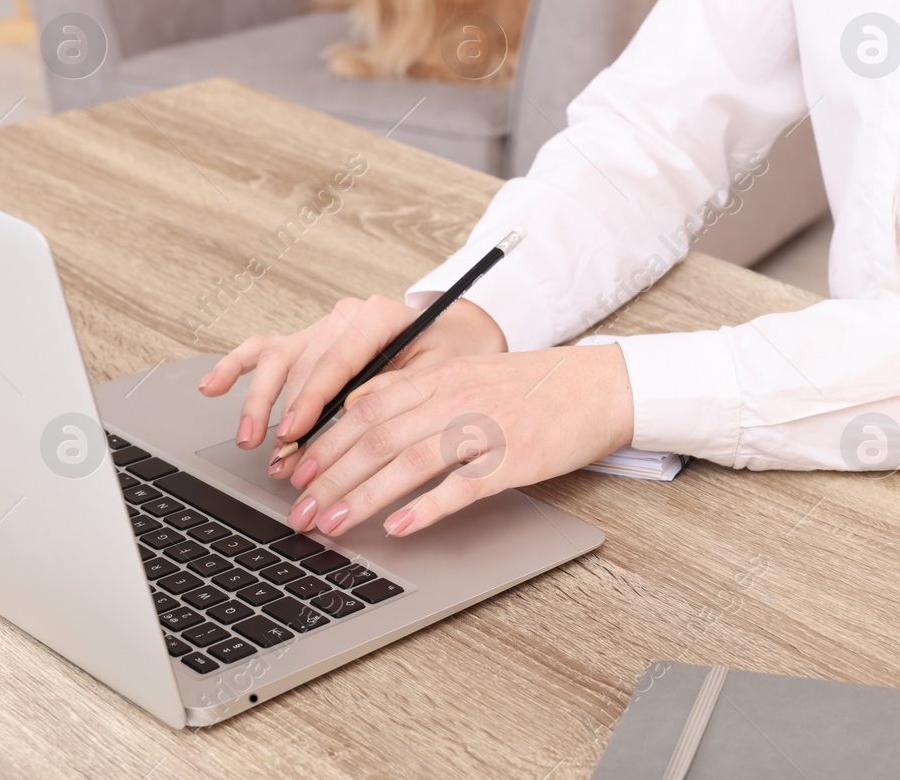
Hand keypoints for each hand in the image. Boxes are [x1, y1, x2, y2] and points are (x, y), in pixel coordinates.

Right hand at [197, 296, 507, 473]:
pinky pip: (264, 349)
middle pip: (303, 365)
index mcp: (380, 316)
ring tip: (251, 440)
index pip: (336, 358)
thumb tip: (354, 409)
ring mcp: (323, 329)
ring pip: (278, 360)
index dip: (311, 399)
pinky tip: (213, 387)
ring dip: (260, 402)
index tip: (294, 433)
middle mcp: (346, 317)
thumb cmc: (458, 352)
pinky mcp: (309, 343)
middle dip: (287, 416)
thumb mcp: (444, 369)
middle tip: (279, 458)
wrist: (461, 335)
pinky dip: (236, 367)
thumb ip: (401, 385)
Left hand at [282, 343, 632, 537]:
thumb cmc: (537, 385)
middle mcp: (457, 396)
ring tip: (333, 523)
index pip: (366, 407)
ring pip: (408, 461)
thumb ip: (418, 389)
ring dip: (363, 496)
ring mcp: (485, 427)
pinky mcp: (513, 458)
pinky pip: (460, 485)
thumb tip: (360, 408)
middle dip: (330, 476)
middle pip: (377, 437)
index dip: (325, 441)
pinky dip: (425, 507)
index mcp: (442, 374)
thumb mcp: (470, 372)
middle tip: (300, 510)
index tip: (297, 471)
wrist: (602, 386)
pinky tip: (399, 526)